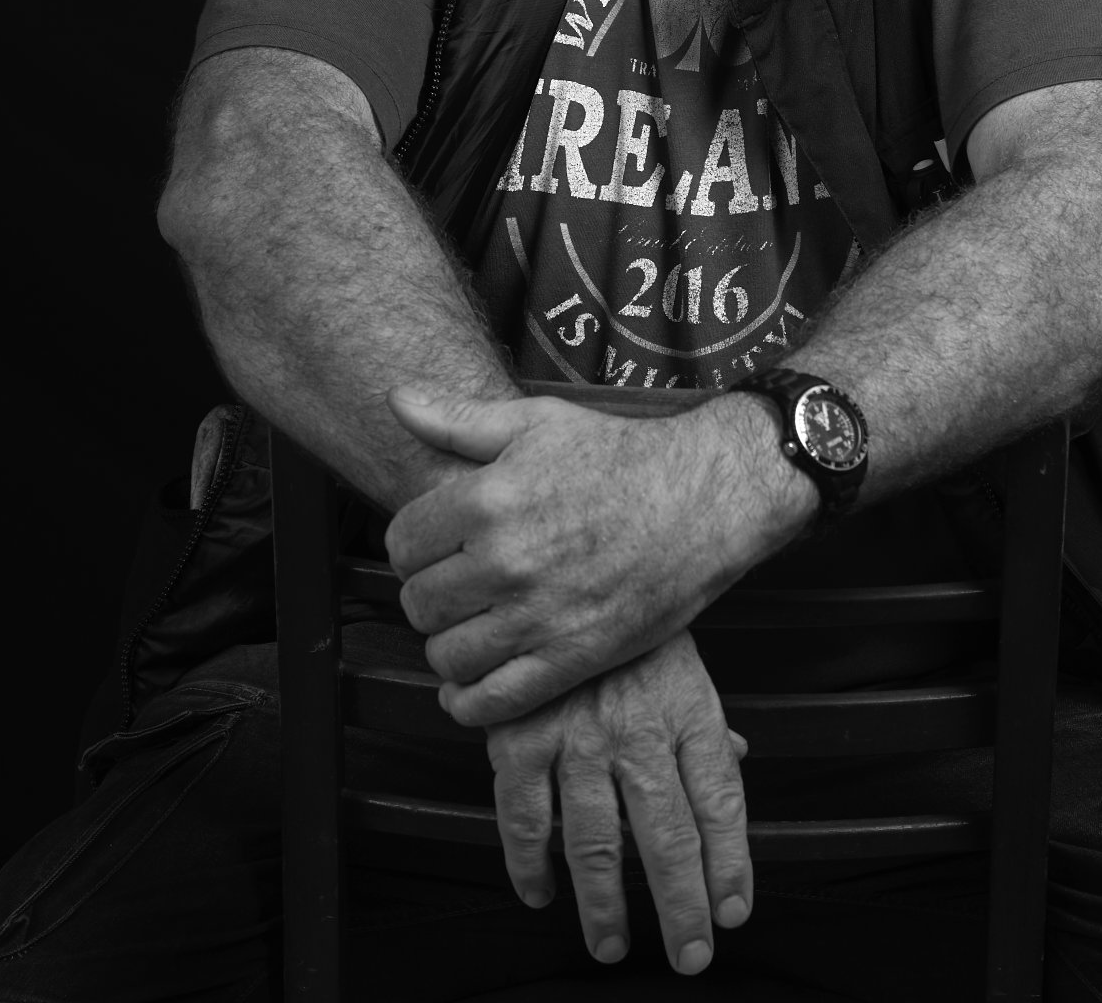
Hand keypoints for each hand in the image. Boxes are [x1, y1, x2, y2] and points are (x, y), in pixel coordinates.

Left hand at [384, 386, 808, 725]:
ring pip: (445, 655)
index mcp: (488, 499)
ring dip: (449, 644)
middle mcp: (505, 561)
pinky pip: (490, 703)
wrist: (704, 498)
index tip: (437, 544)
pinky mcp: (571, 659)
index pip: (400, 543)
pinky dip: (469, 702)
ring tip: (472, 624)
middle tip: (458, 584)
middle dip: (430, 593)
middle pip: (417, 602)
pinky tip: (472, 683)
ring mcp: (538, 616)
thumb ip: (459, 417)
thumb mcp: (539, 421)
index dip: (412, 544)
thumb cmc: (620, 455)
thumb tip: (396, 398)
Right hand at [488, 631, 751, 975]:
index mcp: (684, 708)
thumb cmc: (630, 631)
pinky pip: (522, 817)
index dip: (730, 865)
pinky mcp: (518, 737)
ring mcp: (575, 735)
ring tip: (612, 945)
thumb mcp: (683, 666)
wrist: (561, 569)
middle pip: (667, 835)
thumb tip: (741, 764)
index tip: (732, 913)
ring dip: (604, 904)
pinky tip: (539, 892)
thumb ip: (706, 724)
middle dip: (681, 907)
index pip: (720, 801)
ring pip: (593, 841)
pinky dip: (528, 864)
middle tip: (689, 955)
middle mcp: (635, 728)